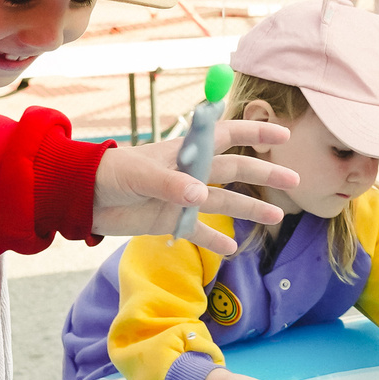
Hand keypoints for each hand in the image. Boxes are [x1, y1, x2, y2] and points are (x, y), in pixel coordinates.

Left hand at [91, 120, 298, 250]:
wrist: (82, 199)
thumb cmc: (109, 174)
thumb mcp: (138, 175)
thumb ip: (170, 184)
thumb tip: (201, 195)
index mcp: (185, 151)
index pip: (226, 134)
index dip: (254, 131)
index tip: (282, 135)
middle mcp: (190, 173)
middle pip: (235, 169)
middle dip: (265, 172)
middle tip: (295, 180)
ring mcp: (183, 198)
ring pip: (224, 201)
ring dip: (250, 207)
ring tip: (277, 217)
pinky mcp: (171, 221)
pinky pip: (199, 231)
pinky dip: (215, 239)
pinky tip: (232, 247)